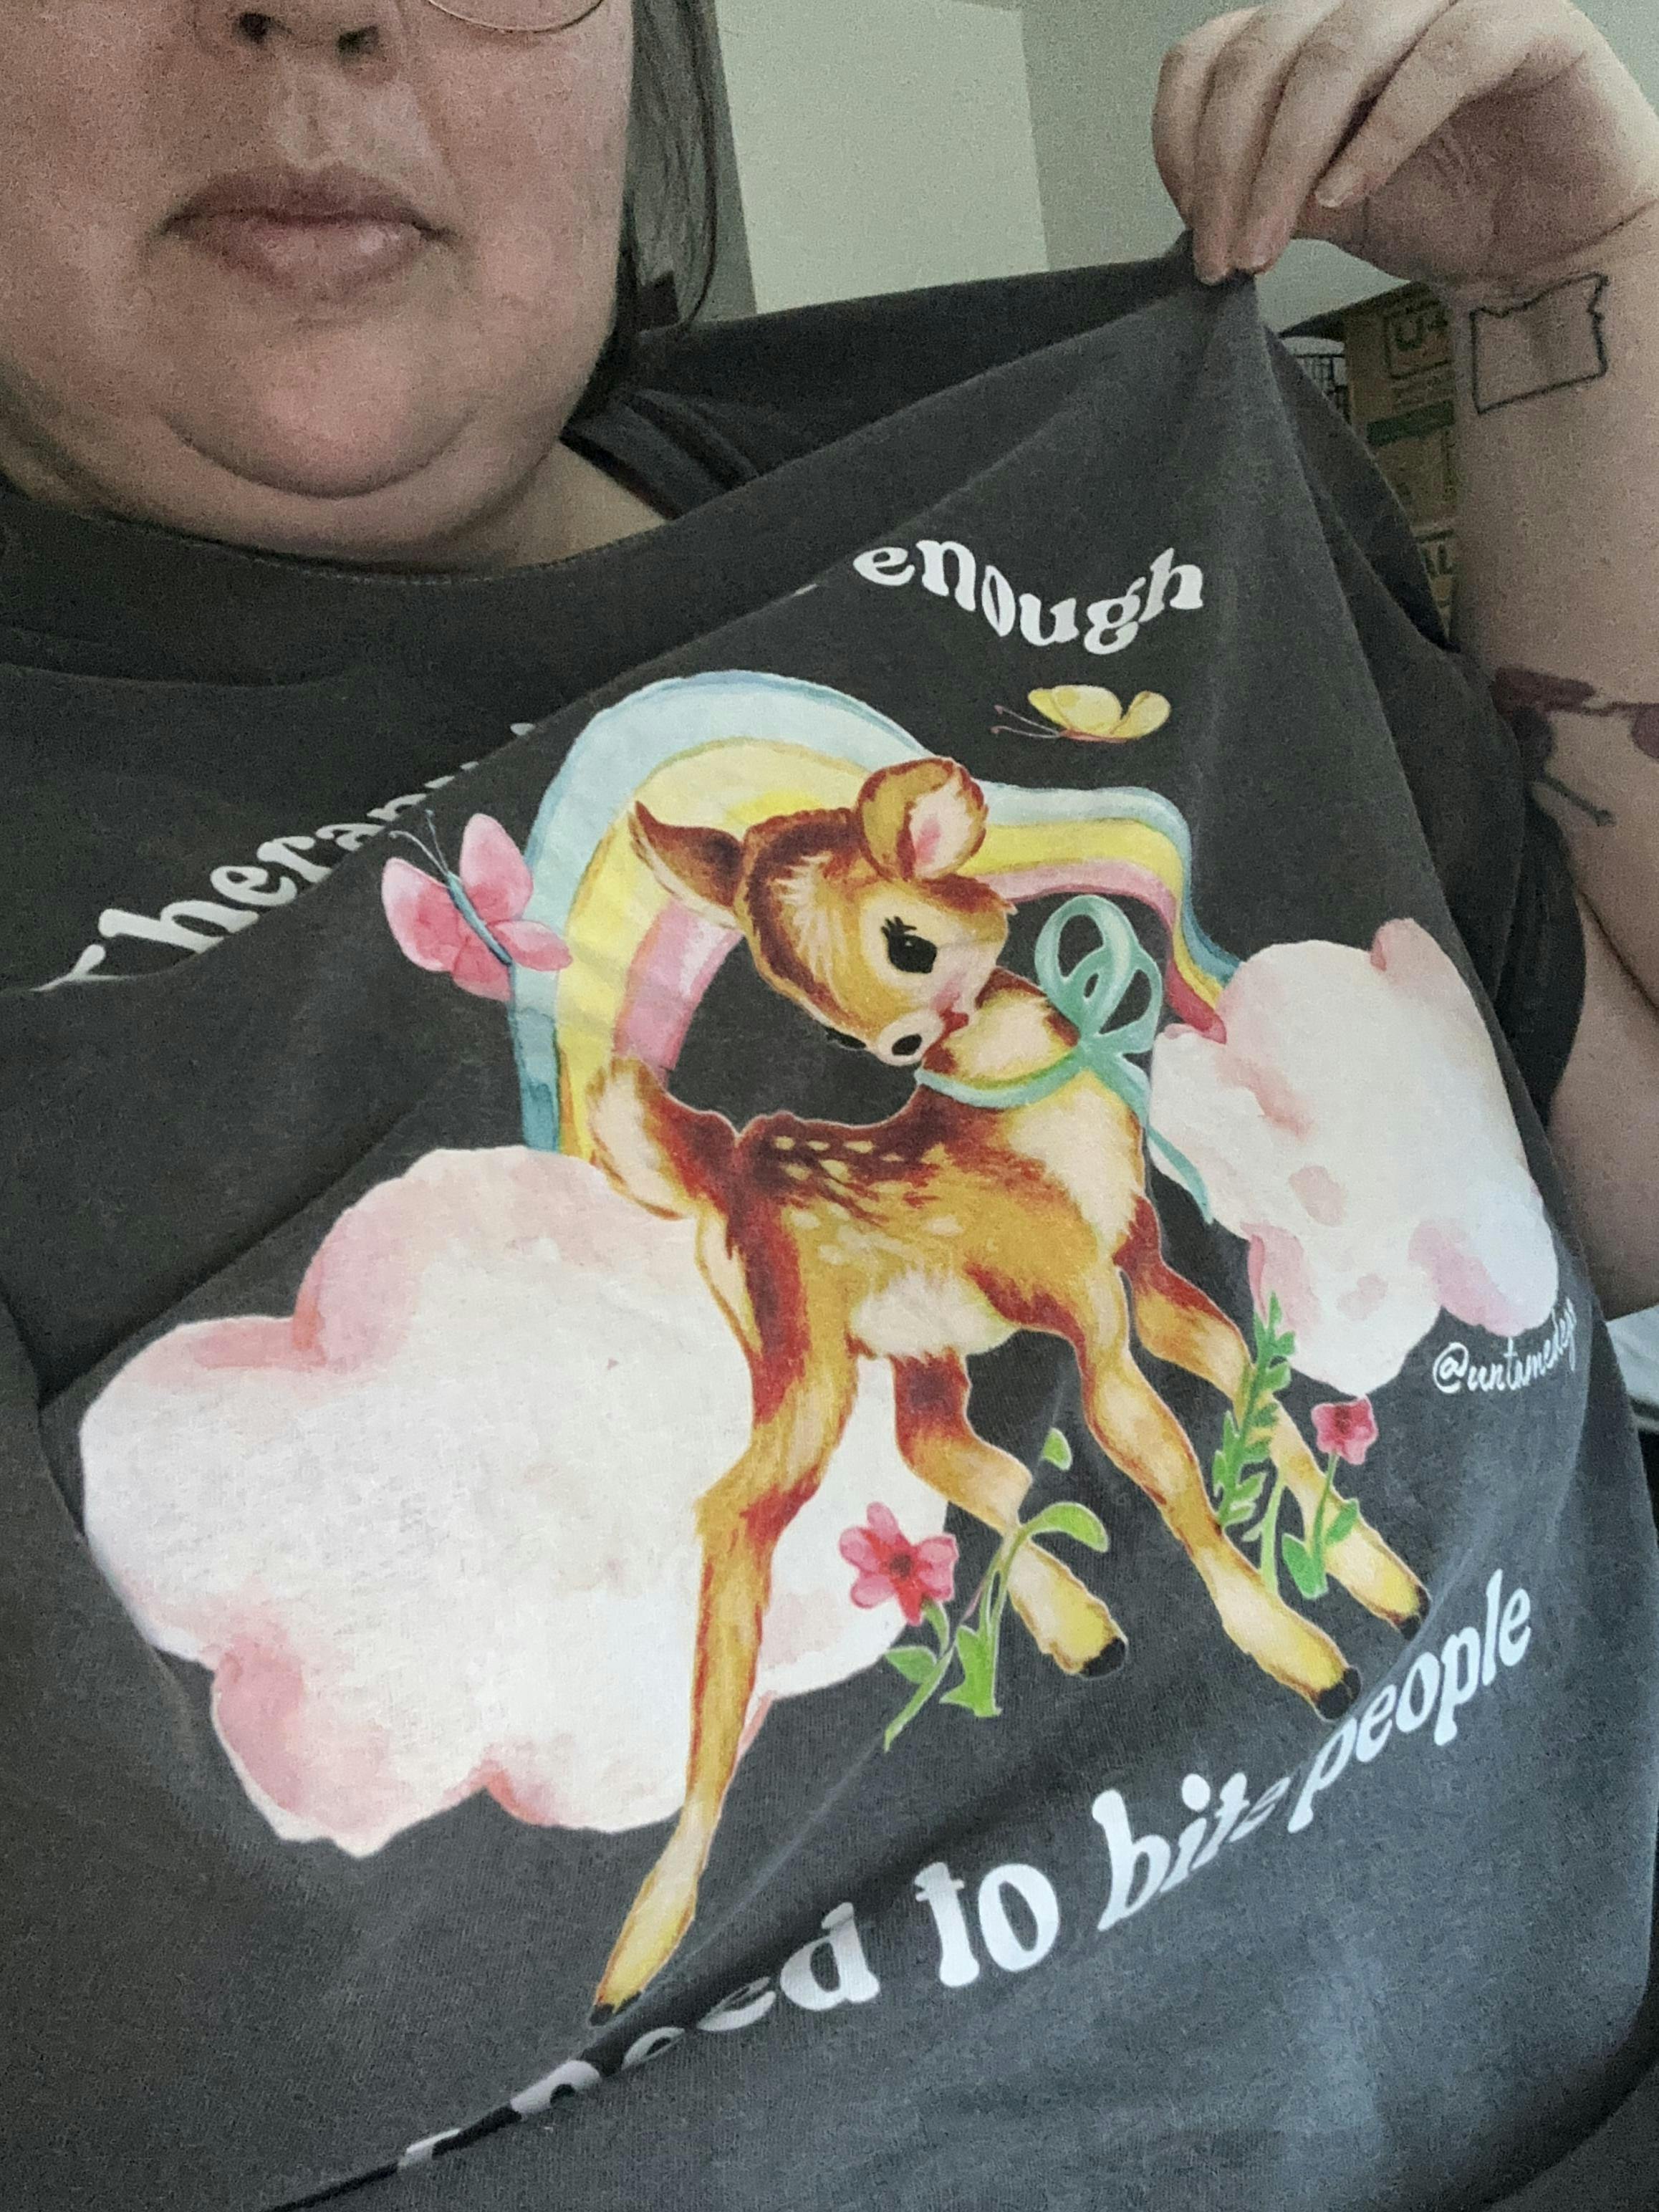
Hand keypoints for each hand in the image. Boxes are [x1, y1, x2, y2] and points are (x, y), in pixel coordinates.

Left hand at [1153, 0, 1658, 297]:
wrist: (1542, 250)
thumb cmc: (1444, 211)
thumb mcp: (1323, 205)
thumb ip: (1263, 185)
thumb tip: (1200, 207)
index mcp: (1315, 34)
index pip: (1217, 53)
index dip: (1184, 134)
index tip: (1190, 218)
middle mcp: (1372, 1)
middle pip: (1264, 56)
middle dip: (1230, 166)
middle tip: (1226, 255)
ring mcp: (1445, 0)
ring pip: (1335, 55)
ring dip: (1286, 162)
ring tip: (1270, 244)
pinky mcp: (1519, 21)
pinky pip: (1438, 60)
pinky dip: (1379, 135)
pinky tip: (1346, 195)